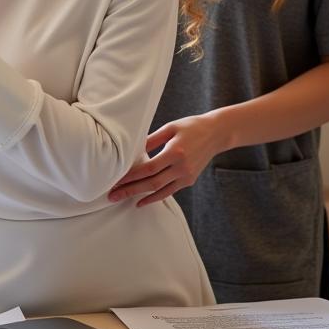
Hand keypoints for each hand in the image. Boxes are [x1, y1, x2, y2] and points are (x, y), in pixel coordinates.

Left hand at [107, 113, 224, 206]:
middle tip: (112, 196)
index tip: (115, 180)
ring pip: (159, 190)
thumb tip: (131, 149)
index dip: (131, 176)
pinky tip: (141, 201)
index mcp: (175, 152)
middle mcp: (181, 167)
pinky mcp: (189, 180)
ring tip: (122, 199)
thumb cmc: (190, 126)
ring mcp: (186, 176)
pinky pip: (169, 191)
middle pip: (152, 183)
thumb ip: (151, 139)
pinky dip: (155, 197)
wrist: (216, 133)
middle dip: (130, 190)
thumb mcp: (170, 128)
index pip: (148, 168)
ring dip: (139, 196)